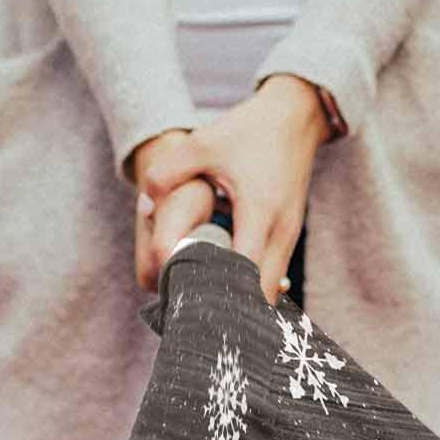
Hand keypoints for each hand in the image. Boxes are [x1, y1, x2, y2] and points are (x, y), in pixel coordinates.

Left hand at [137, 75, 330, 304]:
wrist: (296, 116)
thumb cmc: (249, 131)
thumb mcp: (204, 143)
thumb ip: (168, 171)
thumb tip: (143, 206)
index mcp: (259, 211)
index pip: (243, 273)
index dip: (220, 296)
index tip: (194, 311)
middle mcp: (280, 232)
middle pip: (261, 296)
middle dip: (232, 313)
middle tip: (197, 323)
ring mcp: (289, 238)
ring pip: (269, 293)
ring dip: (243, 305)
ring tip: (209, 315)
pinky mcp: (289, 239)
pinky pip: (272, 279)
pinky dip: (251, 291)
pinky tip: (226, 296)